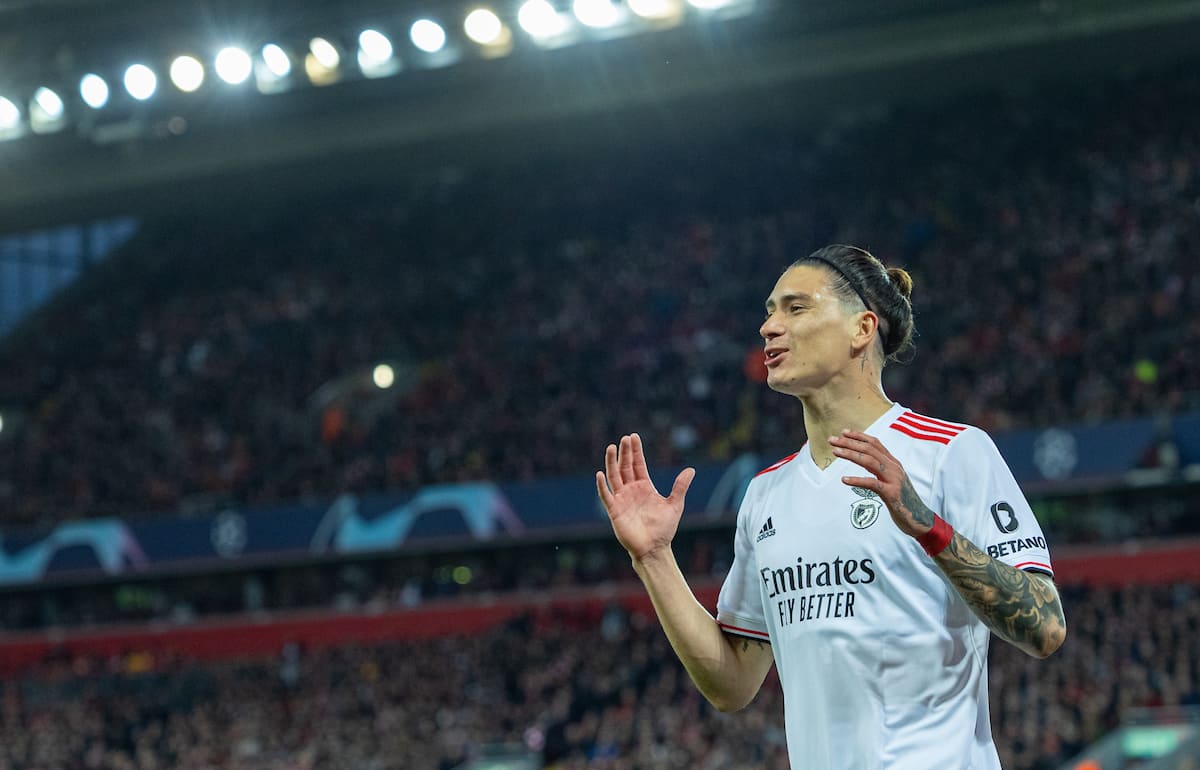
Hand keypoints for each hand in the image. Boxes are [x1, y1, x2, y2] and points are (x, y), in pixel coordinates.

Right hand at [596, 433, 695, 562]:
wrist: (654, 549)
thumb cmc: (664, 529)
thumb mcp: (675, 504)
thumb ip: (680, 487)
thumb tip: (691, 469)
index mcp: (644, 487)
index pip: (638, 464)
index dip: (636, 451)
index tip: (633, 437)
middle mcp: (631, 490)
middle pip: (625, 467)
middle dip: (625, 452)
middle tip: (624, 438)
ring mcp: (621, 499)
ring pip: (614, 476)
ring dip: (611, 462)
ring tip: (610, 447)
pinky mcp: (614, 510)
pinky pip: (606, 495)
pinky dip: (602, 485)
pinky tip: (600, 473)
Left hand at [830, 430, 935, 538]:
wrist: (919, 519)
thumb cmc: (903, 500)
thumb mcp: (891, 481)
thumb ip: (881, 470)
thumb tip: (865, 460)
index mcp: (893, 463)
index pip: (875, 443)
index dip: (859, 436)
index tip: (843, 432)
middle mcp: (894, 468)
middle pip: (870, 449)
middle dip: (849, 442)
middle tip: (832, 440)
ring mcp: (894, 480)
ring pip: (870, 461)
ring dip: (851, 454)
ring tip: (835, 452)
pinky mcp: (892, 494)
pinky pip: (872, 484)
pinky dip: (857, 480)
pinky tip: (844, 480)